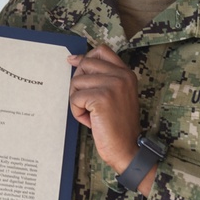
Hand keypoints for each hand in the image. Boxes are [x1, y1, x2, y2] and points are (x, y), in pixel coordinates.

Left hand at [67, 45, 140, 173]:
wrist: (127, 148)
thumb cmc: (116, 125)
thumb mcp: (114, 95)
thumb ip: (100, 77)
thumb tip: (72, 60)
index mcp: (126, 73)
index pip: (102, 50)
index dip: (84, 57)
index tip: (72, 62)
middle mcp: (122, 76)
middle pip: (84, 65)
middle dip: (78, 83)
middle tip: (86, 102)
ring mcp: (113, 85)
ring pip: (76, 82)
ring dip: (77, 101)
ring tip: (91, 114)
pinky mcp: (102, 98)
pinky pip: (75, 98)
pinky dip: (77, 112)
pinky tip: (90, 121)